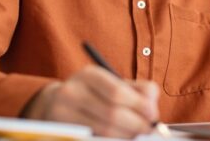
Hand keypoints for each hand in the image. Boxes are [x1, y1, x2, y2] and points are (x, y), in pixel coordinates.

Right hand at [23, 66, 158, 137]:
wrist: (55, 104)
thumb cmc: (95, 94)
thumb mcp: (113, 84)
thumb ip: (138, 89)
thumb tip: (152, 106)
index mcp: (89, 75)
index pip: (117, 91)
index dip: (139, 105)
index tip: (153, 114)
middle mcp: (72, 92)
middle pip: (112, 113)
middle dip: (136, 124)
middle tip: (149, 129)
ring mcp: (63, 113)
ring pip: (104, 130)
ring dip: (127, 135)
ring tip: (137, 134)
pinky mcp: (63, 131)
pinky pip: (94, 138)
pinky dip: (113, 140)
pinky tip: (121, 137)